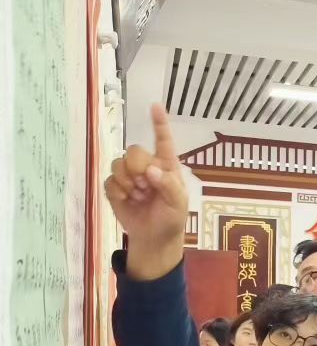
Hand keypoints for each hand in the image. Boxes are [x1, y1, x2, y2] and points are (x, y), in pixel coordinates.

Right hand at [104, 105, 188, 277]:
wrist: (153, 239)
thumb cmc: (171, 219)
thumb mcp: (178, 204)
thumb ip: (168, 186)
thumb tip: (151, 170)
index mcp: (167, 166)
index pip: (163, 141)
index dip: (159, 123)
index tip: (155, 106)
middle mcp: (147, 166)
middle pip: (134, 151)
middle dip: (137, 169)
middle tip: (145, 187)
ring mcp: (130, 176)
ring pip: (118, 163)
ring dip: (127, 182)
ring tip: (139, 196)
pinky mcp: (116, 188)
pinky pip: (109, 180)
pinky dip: (118, 192)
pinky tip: (128, 201)